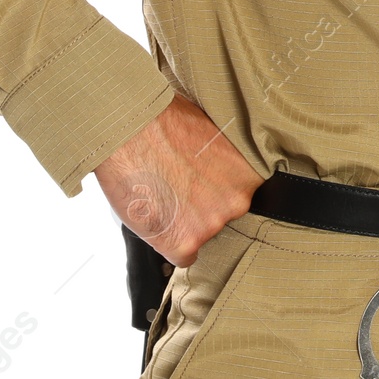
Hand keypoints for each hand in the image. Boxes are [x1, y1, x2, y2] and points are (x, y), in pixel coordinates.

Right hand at [93, 93, 263, 266]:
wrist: (131, 129)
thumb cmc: (164, 121)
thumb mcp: (210, 135)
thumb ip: (221, 162)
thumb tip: (217, 172)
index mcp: (247, 173)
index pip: (236, 197)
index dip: (214, 191)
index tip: (200, 185)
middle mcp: (236, 201)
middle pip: (219, 217)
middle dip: (200, 207)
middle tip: (177, 189)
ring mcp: (210, 224)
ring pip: (199, 235)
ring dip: (183, 223)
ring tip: (160, 194)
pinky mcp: (183, 242)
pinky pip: (182, 257)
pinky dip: (168, 243)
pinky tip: (156, 216)